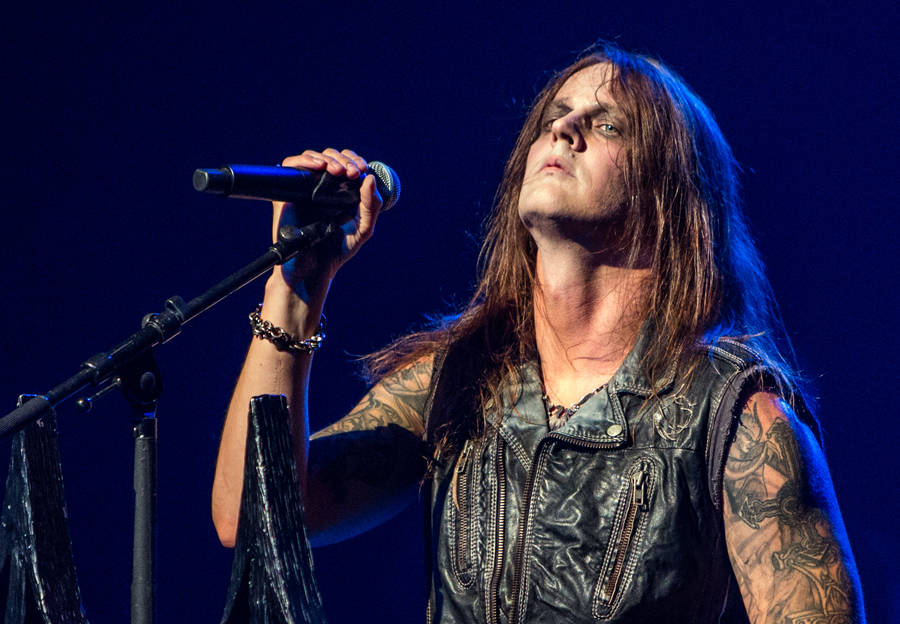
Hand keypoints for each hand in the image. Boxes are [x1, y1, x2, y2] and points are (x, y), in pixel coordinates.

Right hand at [272, 148, 382, 298]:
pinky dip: (305, 160)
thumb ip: (370, 205)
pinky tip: (319, 167)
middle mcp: (323, 187)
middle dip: (344, 159)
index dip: (354, 160)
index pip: (347, 163)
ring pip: (314, 157)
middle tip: (351, 172)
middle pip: (332, 156)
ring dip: (328, 158)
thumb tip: (370, 178)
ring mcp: (305, 188)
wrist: (313, 268)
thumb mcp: (363, 228)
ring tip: (338, 171)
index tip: (362, 169)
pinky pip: (291, 165)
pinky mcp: (288, 193)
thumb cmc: (337, 250)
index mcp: (342, 192)